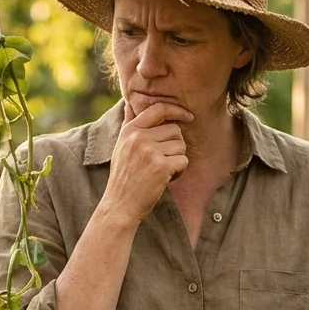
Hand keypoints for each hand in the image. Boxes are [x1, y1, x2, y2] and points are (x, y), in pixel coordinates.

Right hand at [98, 101, 192, 225]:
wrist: (120, 205)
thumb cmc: (123, 177)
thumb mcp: (120, 146)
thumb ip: (128, 124)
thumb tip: (129, 103)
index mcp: (130, 130)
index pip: (159, 109)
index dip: (177, 110)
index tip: (188, 116)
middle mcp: (139, 137)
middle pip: (175, 130)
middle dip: (175, 146)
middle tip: (164, 161)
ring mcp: (150, 151)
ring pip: (181, 146)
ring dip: (177, 160)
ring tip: (162, 171)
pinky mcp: (161, 167)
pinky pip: (183, 161)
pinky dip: (179, 172)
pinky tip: (166, 179)